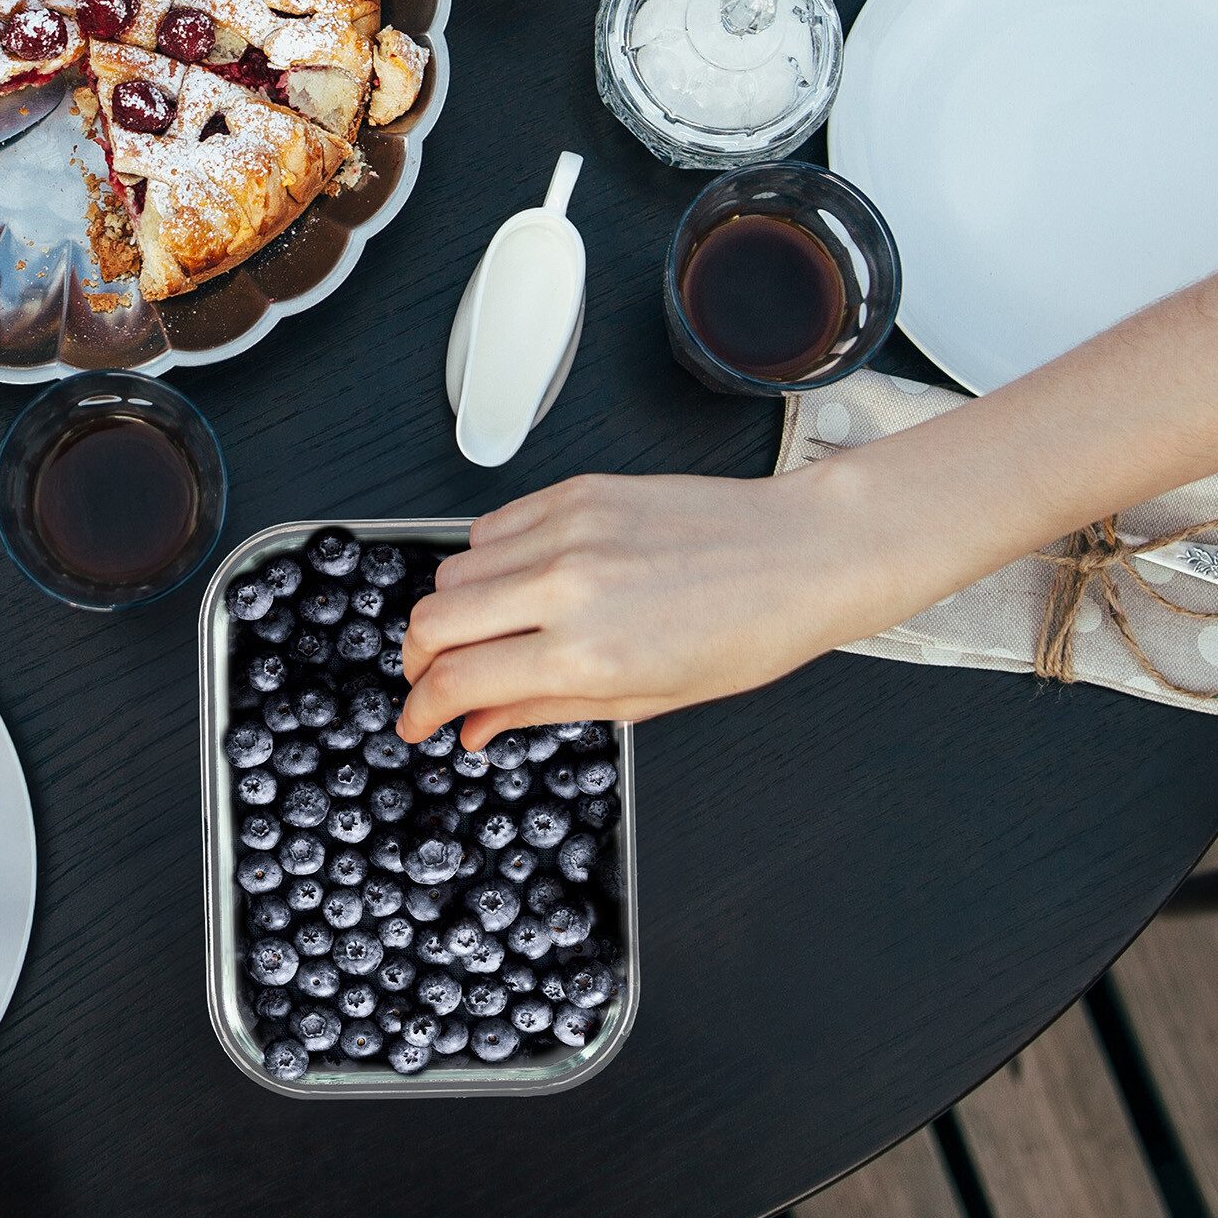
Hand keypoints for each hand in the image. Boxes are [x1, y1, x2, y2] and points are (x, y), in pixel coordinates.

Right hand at [399, 466, 877, 746]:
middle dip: (418, 660)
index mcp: (585, 653)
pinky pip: (491, 525)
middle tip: (434, 679)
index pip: (456, 680)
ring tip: (485, 632)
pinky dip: (486, 559)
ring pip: (453, 569)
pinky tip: (516, 583)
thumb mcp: (645, 700)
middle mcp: (565, 586)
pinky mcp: (574, 491)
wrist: (799, 553)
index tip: (419, 721)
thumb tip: (479, 726)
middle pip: (432, 619)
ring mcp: (565, 530)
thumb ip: (545, 708)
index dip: (421, 708)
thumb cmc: (746, 632)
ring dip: (451, 609)